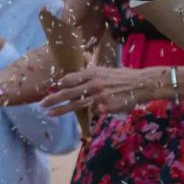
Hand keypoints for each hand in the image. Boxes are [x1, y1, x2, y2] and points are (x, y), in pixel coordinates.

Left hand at [42, 66, 163, 120]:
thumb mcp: (104, 70)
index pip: (71, 78)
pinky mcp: (106, 107)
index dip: (61, 84)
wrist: (142, 84)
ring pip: (76, 105)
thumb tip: (70, 79)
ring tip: (49, 113)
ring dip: (61, 110)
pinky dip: (91, 113)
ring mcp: (100, 97)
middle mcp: (94, 84)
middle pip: (69, 92)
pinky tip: (92, 113)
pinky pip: (93, 112)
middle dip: (54, 98)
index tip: (52, 88)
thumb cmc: (122, 76)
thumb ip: (88, 75)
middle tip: (42, 104)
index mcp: (93, 73)